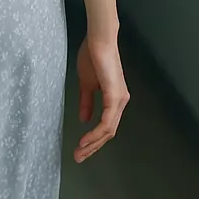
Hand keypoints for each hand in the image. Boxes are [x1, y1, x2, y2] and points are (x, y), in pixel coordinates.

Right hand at [73, 34, 129, 162]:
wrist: (98, 41)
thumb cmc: (93, 57)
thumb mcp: (86, 84)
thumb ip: (86, 102)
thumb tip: (84, 120)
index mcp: (114, 100)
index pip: (106, 126)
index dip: (93, 140)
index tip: (79, 149)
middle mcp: (120, 102)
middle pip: (109, 133)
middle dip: (92, 147)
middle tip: (78, 157)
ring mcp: (119, 100)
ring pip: (109, 130)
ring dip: (93, 143)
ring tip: (79, 151)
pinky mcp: (115, 96)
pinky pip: (107, 121)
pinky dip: (96, 132)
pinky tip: (86, 138)